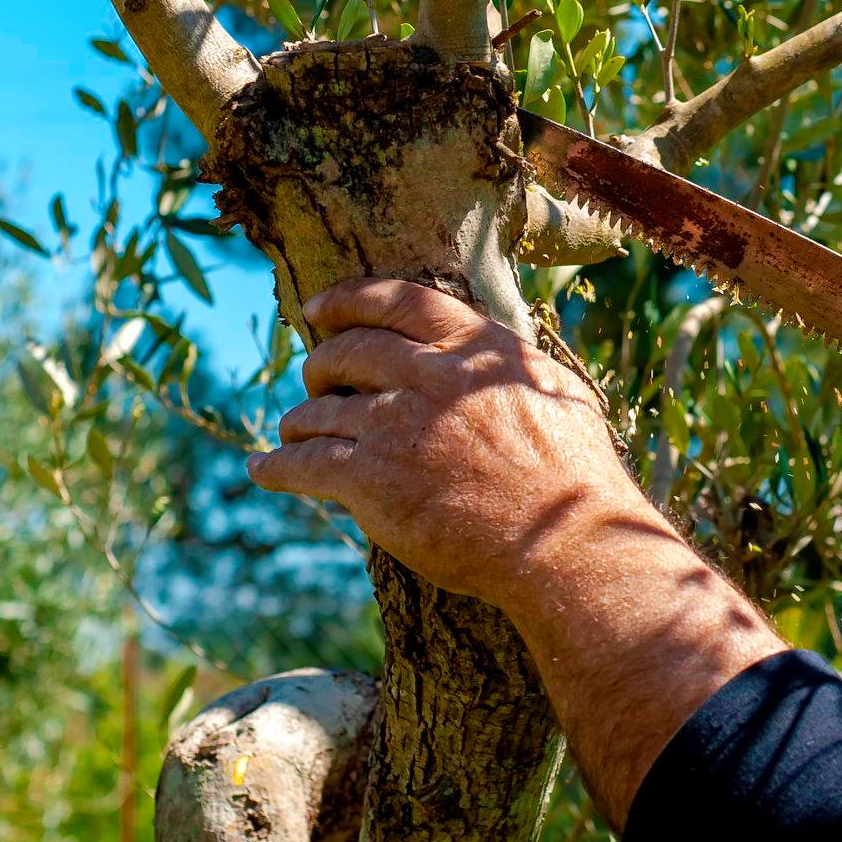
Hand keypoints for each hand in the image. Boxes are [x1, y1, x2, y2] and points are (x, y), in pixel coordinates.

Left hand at [246, 277, 653, 607]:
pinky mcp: (371, 479)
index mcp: (476, 348)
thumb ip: (513, 367)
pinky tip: (264, 469)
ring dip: (299, 421)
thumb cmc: (577, 477)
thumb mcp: (561, 394)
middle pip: (347, 350)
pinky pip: (303, 464)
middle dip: (320, 364)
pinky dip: (276, 466)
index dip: (348, 299)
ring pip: (318, 410)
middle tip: (314, 378)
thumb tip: (493, 354)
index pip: (398, 300)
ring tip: (292, 433)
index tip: (317, 307)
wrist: (566, 543)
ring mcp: (396, 425)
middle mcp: (430, 375)